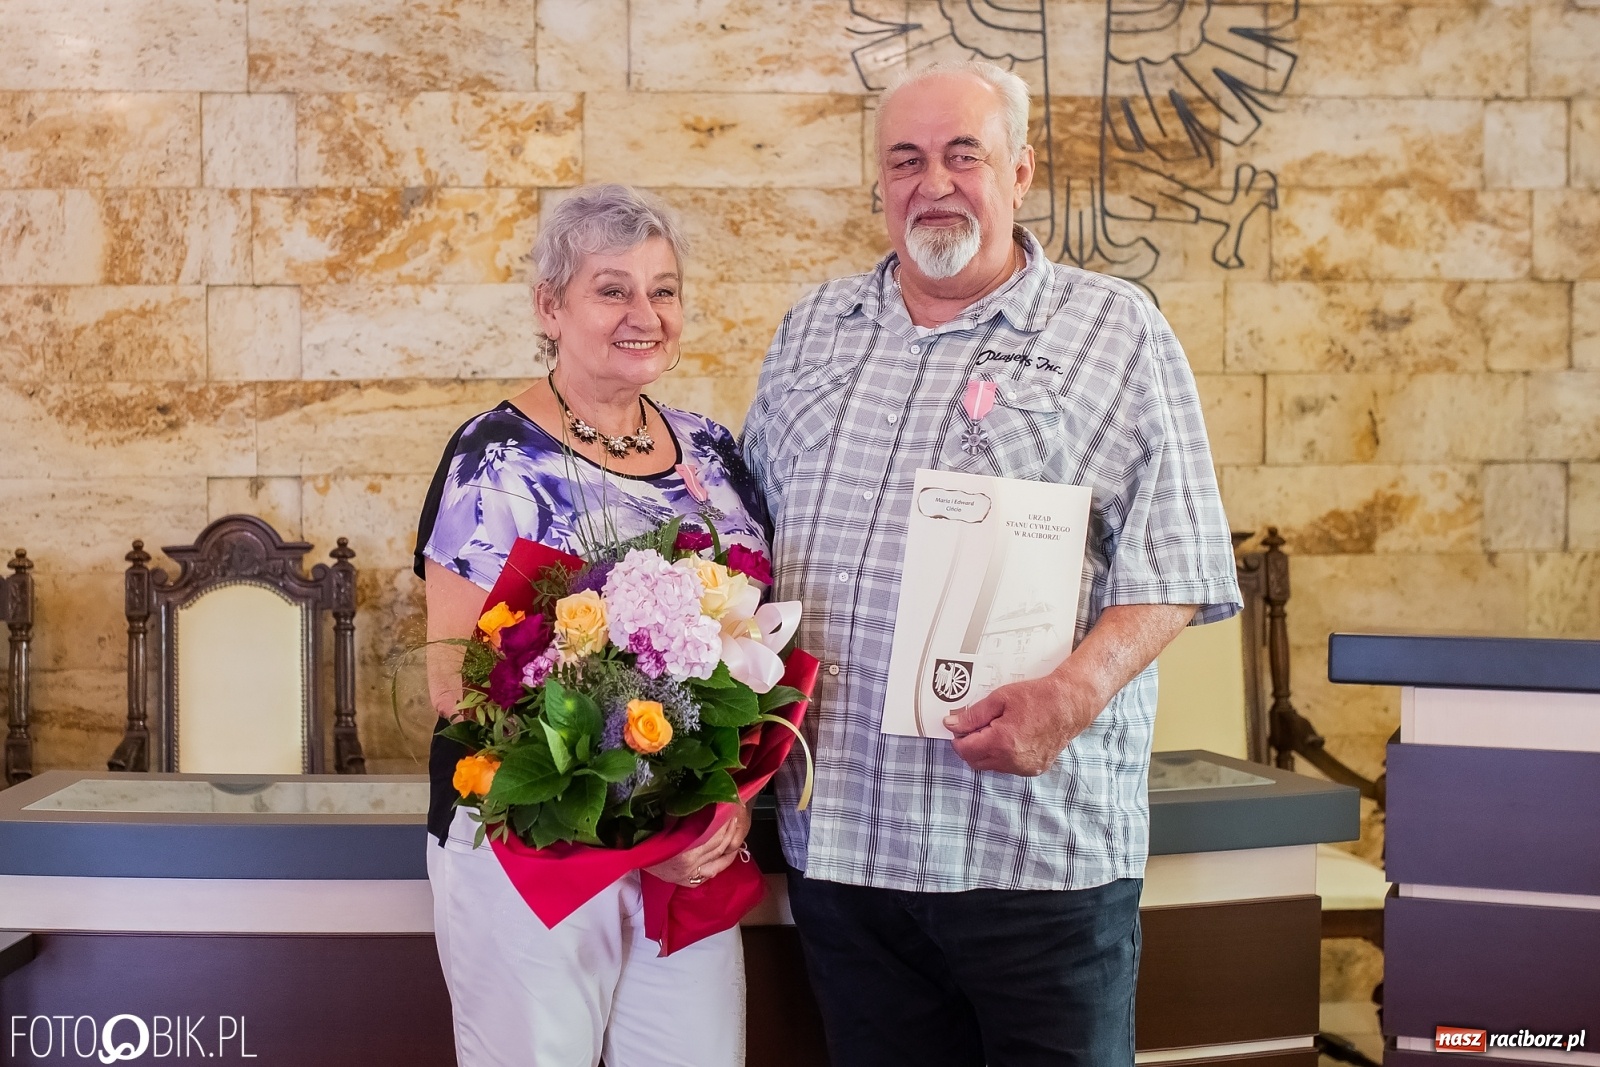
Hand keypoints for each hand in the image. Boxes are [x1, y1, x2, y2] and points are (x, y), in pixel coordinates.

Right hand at [645, 799, 752, 886]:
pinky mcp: (687, 881)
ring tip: (734, 827)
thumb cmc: (644, 832)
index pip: (715, 831)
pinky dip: (724, 860)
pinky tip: (730, 850)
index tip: (731, 804)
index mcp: (684, 848)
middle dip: (730, 827)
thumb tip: (705, 793)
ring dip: (731, 842)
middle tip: (735, 812)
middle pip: (720, 844)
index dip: (725, 818)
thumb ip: (683, 810)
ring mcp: (689, 875)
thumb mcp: (664, 817)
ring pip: (719, 857)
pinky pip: (713, 872)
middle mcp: (689, 864)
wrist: (629, 853)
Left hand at [943, 672, 1099, 775]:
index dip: (958, 737)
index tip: (960, 726)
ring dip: (986, 751)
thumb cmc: (1037, 698)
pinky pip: (1007, 767)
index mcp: (1001, 742)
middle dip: (970, 746)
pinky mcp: (1033, 770)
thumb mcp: (1000, 699)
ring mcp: (1023, 768)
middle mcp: (1011, 761)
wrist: (1069, 705)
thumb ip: (973, 715)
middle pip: (974, 761)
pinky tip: (1011, 738)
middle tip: (977, 726)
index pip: (965, 750)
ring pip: (990, 766)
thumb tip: (951, 725)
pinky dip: (1002, 756)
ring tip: (997, 729)